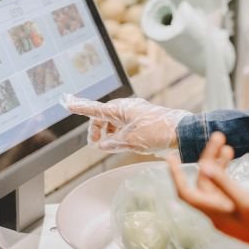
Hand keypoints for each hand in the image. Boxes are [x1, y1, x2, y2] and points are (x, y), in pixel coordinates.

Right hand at [63, 95, 190, 155]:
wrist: (182, 132)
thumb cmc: (158, 132)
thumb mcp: (131, 141)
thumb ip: (112, 143)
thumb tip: (101, 145)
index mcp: (121, 109)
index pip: (95, 108)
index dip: (80, 107)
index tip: (66, 103)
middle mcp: (126, 108)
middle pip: (103, 117)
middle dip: (96, 129)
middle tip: (96, 144)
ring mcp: (135, 114)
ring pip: (113, 122)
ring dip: (108, 133)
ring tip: (109, 146)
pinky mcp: (142, 120)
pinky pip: (124, 126)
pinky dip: (118, 134)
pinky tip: (121, 143)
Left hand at [167, 132, 248, 248]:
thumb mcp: (246, 201)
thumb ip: (225, 184)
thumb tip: (204, 167)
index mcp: (214, 213)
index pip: (186, 193)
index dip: (176, 176)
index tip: (170, 158)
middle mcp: (216, 213)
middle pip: (203, 182)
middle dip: (208, 158)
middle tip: (218, 137)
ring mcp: (227, 212)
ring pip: (215, 184)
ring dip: (218, 164)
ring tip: (226, 146)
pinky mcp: (237, 210)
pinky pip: (225, 189)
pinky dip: (226, 174)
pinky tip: (232, 162)